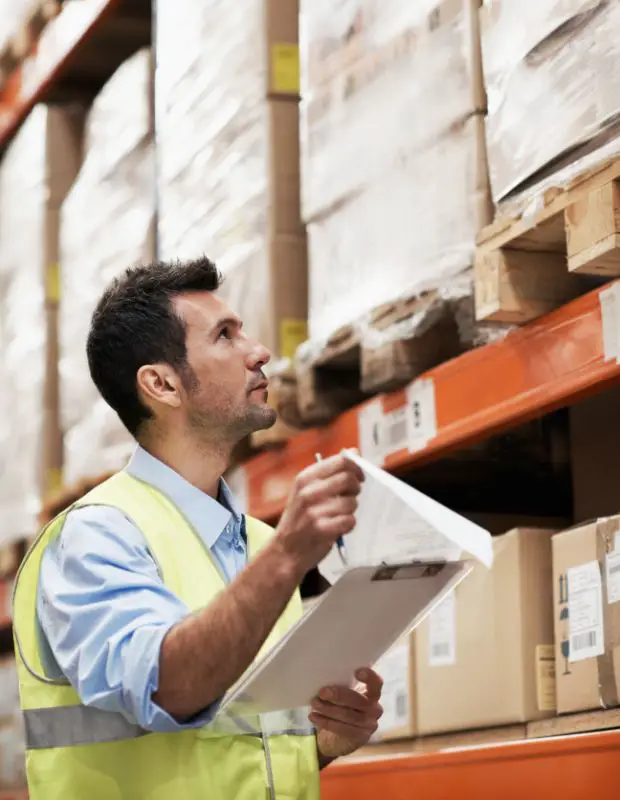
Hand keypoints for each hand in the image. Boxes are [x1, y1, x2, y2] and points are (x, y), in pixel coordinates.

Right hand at [275, 454, 363, 573]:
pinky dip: (348, 525)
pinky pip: (350, 521)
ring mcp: (313, 511)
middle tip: (350, 496)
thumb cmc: (300, 518)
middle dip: (355, 488)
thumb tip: (354, 452)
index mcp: (305, 478)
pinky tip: (338, 527)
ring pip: (351, 502)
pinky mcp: (321, 530)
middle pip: (349, 479)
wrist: (285, 550)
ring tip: (339, 515)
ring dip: (350, 510)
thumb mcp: (306, 490)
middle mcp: (307, 492)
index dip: (356, 467)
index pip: (341, 462)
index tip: (359, 476)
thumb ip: (330, 472)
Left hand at [310, 668, 382, 759]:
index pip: (376, 683)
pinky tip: (314, 717)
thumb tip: (322, 677)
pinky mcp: (360, 738)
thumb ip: (341, 686)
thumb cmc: (342, 707)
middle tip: (322, 692)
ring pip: (348, 715)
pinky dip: (326, 722)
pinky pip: (342, 729)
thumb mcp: (344, 695)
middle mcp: (375, 709)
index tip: (356, 671)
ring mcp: (369, 725)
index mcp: (373, 693)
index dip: (369, 677)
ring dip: (328, 709)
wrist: (340, 738)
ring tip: (314, 703)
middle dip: (339, 695)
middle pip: (359, 700)